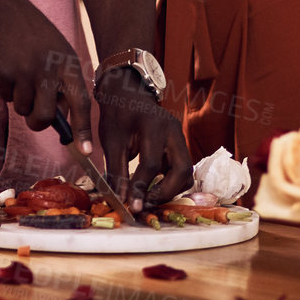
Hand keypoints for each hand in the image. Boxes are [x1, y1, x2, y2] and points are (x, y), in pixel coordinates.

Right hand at [0, 0, 93, 149]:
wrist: (5, 11)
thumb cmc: (37, 35)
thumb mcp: (60, 52)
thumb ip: (64, 83)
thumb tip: (63, 118)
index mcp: (68, 64)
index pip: (81, 102)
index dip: (83, 129)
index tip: (86, 151)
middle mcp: (48, 70)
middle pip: (45, 117)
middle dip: (39, 123)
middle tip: (37, 116)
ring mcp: (24, 72)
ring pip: (23, 110)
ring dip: (21, 100)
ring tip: (22, 74)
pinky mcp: (2, 74)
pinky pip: (5, 97)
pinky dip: (7, 88)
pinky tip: (9, 67)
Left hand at [94, 65, 192, 210]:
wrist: (127, 93)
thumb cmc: (117, 115)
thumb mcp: (112, 142)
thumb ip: (117, 172)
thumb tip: (121, 201)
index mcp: (154, 126)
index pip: (152, 163)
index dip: (141, 188)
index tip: (132, 206)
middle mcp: (173, 131)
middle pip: (182, 169)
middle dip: (166, 192)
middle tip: (147, 204)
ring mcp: (179, 137)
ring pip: (187, 171)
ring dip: (172, 189)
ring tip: (150, 199)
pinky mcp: (179, 144)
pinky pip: (182, 168)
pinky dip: (172, 182)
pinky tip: (154, 189)